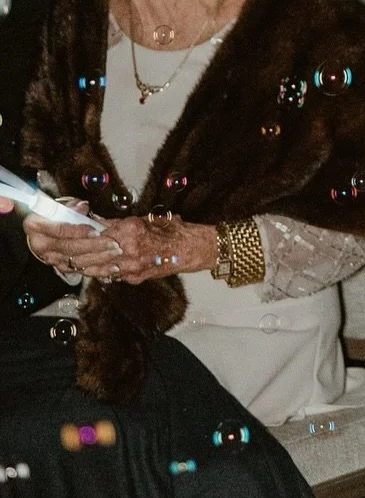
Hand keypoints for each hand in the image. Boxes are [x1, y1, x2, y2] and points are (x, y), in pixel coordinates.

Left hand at [24, 205, 215, 284]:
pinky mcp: (131, 278)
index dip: (64, 227)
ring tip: (45, 251)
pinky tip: (72, 264)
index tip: (46, 222)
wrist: (195, 248)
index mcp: (131, 231)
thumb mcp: (145, 219)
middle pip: (83, 250)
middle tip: (36, 235)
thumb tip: (92, 223)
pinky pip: (102, 274)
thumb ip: (119, 224)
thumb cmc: (173, 228)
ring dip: (64, 259)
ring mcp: (128, 268)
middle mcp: (127, 251)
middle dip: (56, 243)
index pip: (90, 230)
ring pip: (88, 265)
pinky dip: (85, 268)